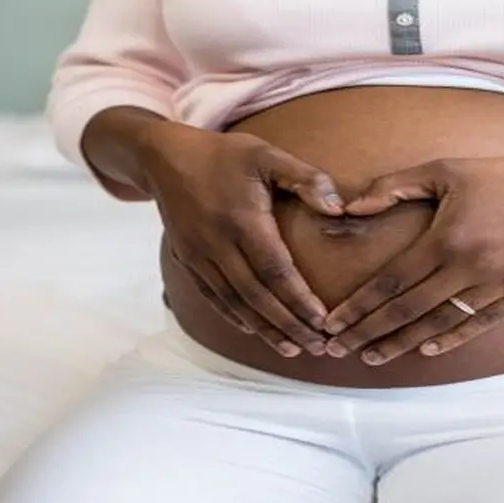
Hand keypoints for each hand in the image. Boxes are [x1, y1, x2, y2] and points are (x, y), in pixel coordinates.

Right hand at [139, 122, 343, 357]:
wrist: (164, 157)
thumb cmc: (224, 155)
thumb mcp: (267, 154)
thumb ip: (305, 178)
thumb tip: (339, 208)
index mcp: (242, 219)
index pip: (275, 270)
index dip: (299, 299)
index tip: (323, 321)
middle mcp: (217, 243)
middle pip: (256, 295)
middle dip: (287, 324)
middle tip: (317, 347)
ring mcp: (198, 254)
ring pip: (234, 302)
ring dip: (263, 328)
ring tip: (291, 348)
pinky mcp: (186, 260)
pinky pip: (212, 296)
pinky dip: (233, 316)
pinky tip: (252, 330)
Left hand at [322, 156, 503, 364]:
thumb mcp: (448, 169)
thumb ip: (395, 186)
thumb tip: (349, 206)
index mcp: (447, 237)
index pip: (391, 281)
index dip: (358, 306)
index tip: (331, 323)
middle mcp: (470, 267)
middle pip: (408, 310)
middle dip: (369, 332)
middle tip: (337, 349)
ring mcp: (498, 286)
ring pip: (441, 323)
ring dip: (404, 343)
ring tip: (373, 356)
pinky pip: (479, 324)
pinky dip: (451, 338)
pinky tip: (427, 349)